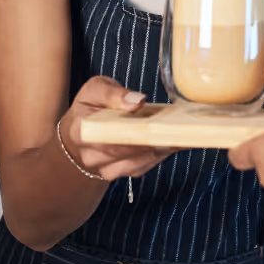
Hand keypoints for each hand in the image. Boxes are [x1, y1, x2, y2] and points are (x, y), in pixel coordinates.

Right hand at [59, 76, 177, 181]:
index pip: (111, 135)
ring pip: (141, 161)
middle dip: (155, 139)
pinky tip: (175, 139)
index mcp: (81, 131)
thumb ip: (113, 93)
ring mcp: (107, 169)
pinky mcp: (123, 173)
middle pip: (129, 151)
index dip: (135, 132)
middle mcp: (92, 156)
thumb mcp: (96, 89)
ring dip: (162, 147)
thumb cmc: (90, 107)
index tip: (156, 125)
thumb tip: (137, 101)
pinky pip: (146, 165)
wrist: (80, 134)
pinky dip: (161, 152)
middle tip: (180, 127)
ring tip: (183, 132)